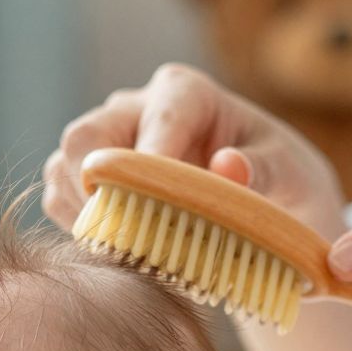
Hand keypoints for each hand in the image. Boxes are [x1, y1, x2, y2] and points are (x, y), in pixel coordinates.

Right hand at [42, 63, 347, 241]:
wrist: (270, 203)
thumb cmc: (283, 182)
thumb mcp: (290, 175)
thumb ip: (264, 170)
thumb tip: (229, 164)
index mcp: (185, 93)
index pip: (154, 119)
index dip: (151, 166)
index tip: (160, 211)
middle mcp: (135, 108)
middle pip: (84, 139)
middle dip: (101, 193)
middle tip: (133, 243)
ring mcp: (106, 141)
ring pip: (65, 171)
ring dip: (91, 219)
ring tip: (136, 258)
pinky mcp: (87, 177)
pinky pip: (61, 200)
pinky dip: (83, 232)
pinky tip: (124, 256)